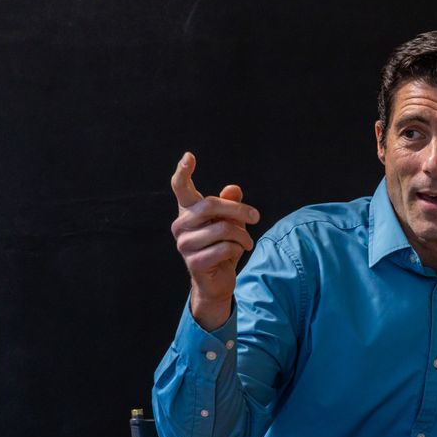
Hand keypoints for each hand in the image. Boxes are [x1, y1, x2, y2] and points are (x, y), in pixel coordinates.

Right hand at [170, 152, 260, 329]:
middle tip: (256, 217)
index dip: (183, 171)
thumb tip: (234, 188)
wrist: (217, 280)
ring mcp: (184, 244)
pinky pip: (225, 248)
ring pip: (223, 228)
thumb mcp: (230, 223)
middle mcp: (181, 225)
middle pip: (211, 205)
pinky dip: (238, 249)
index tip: (189, 156)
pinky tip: (238, 252)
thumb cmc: (222, 247)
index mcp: (187, 212)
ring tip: (246, 241)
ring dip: (242, 235)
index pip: (180, 187)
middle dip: (239, 210)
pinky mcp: (194, 262)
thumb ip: (230, 205)